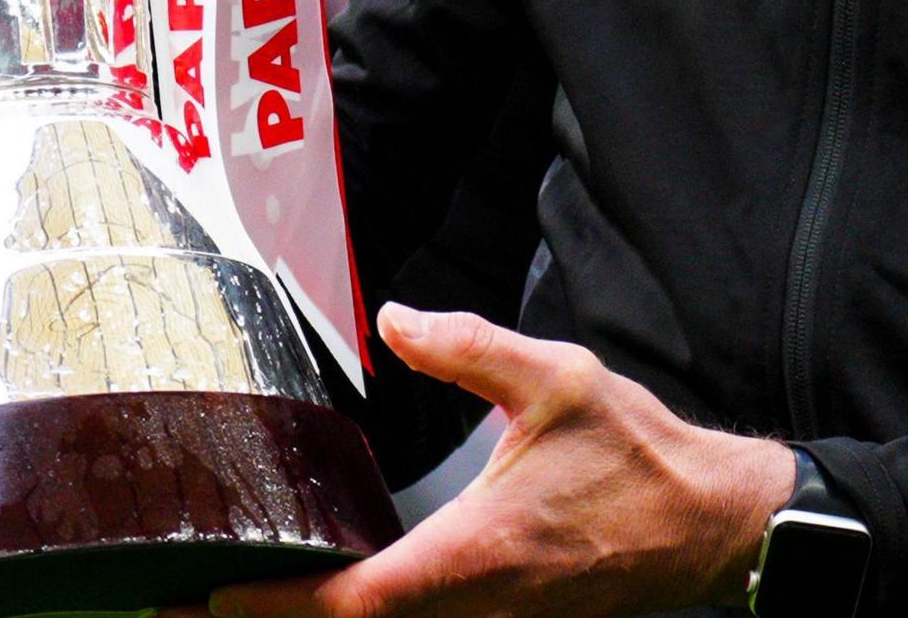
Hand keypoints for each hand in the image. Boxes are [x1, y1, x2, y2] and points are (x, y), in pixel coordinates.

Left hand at [195, 303, 793, 617]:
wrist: (713, 524)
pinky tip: (341, 599)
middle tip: (194, 605)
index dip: (279, 607)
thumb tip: (395, 318)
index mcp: (477, 552)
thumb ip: (468, 346)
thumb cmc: (639, 456)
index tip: (214, 595)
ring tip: (247, 603)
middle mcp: (478, 605)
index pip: (357, 600)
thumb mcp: (556, 378)